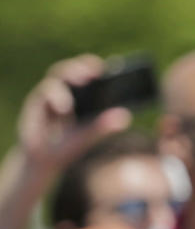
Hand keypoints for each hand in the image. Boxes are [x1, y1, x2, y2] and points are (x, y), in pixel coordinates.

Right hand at [16, 54, 131, 175]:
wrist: (42, 162)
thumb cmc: (66, 147)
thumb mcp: (86, 137)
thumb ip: (102, 126)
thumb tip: (126, 115)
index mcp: (78, 96)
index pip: (85, 74)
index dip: (94, 66)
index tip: (107, 66)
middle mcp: (62, 92)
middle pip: (71, 70)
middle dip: (82, 67)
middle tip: (96, 70)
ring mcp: (48, 97)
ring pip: (57, 77)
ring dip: (70, 77)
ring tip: (85, 81)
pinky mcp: (34, 104)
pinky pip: (45, 93)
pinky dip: (56, 97)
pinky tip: (65, 107)